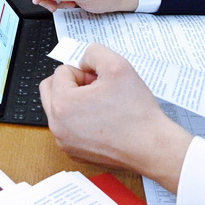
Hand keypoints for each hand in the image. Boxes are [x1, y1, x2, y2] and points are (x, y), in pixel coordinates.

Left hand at [39, 42, 192, 188]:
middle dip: (74, 84)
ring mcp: (64, 142)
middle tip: (98, 89)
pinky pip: (69, 128)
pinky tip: (104, 122)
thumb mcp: (117, 65)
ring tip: (104, 106)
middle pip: (52, 90)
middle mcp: (57, 126)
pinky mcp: (74, 152)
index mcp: (62, 104)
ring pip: (60, 109)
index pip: (62, 71)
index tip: (102, 83)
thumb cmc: (136, 113)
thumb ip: (94, 52)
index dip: (85, 72)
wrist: (152, 147)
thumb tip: (83, 61)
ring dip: (77, 102)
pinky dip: (82, 121)